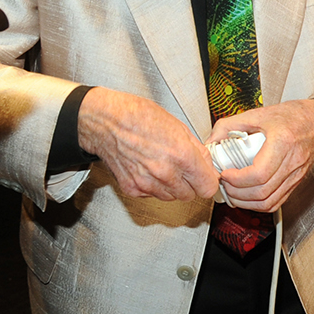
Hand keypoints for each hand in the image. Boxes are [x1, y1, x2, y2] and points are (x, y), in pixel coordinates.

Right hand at [79, 87, 219, 201]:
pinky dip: (153, 187)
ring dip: (172, 187)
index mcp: (181, 155)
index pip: (207, 187)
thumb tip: (208, 165)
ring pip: (171, 197)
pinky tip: (149, 170)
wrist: (105, 121)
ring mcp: (147, 183)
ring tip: (164, 166)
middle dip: (191, 184)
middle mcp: (165, 172)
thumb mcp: (178, 126)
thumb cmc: (138, 116)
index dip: (208, 181)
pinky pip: (152, 195)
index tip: (205, 177)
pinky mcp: (131, 188)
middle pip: (190, 195)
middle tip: (184, 170)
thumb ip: (197, 150)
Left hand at [208, 99, 313, 212]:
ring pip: (269, 202)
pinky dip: (259, 204)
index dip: (237, 180)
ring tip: (233, 192)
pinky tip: (248, 196)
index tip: (225, 174)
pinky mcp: (296, 183)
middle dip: (236, 193)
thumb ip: (230, 126)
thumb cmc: (294, 116)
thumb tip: (211, 142)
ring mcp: (296, 175)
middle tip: (224, 184)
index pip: (259, 174)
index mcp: (283, 142)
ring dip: (246, 202)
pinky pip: (277, 202)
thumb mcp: (258, 114)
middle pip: (262, 192)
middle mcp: (292, 162)